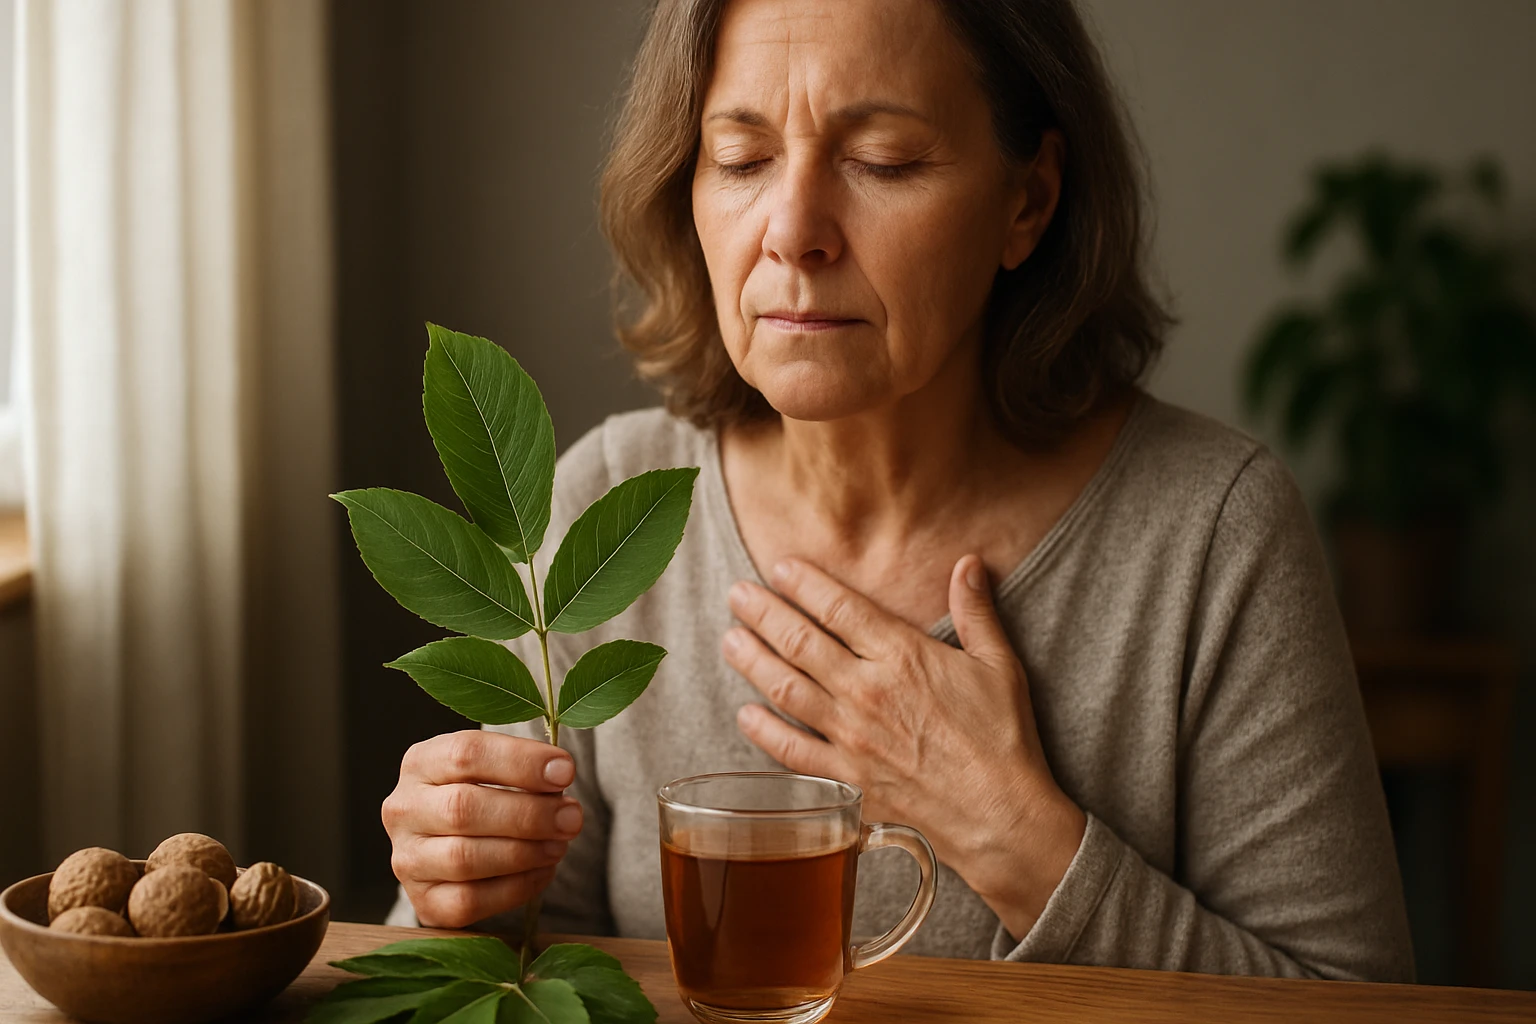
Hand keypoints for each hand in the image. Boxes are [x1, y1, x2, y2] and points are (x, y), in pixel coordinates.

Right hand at [382, 730, 583, 928]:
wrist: (453, 845)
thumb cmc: (484, 794)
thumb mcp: (495, 767)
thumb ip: (525, 766)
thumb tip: (560, 775)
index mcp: (421, 762)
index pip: (466, 754)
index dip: (521, 763)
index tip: (565, 773)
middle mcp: (403, 809)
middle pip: (463, 808)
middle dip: (528, 814)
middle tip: (572, 817)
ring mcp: (407, 859)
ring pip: (464, 858)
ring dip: (525, 852)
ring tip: (560, 844)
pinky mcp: (423, 901)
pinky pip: (469, 900)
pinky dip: (516, 887)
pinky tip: (543, 870)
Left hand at [723, 554, 1085, 938]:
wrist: (1001, 815)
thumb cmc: (1003, 739)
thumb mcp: (998, 665)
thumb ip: (976, 611)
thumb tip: (968, 562)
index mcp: (902, 657)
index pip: (839, 607)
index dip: (804, 583)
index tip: (779, 567)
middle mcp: (867, 691)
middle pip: (800, 642)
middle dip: (763, 613)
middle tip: (736, 593)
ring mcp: (851, 736)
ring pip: (786, 689)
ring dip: (752, 661)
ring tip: (728, 639)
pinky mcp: (846, 778)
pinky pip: (792, 752)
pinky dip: (763, 732)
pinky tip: (744, 714)